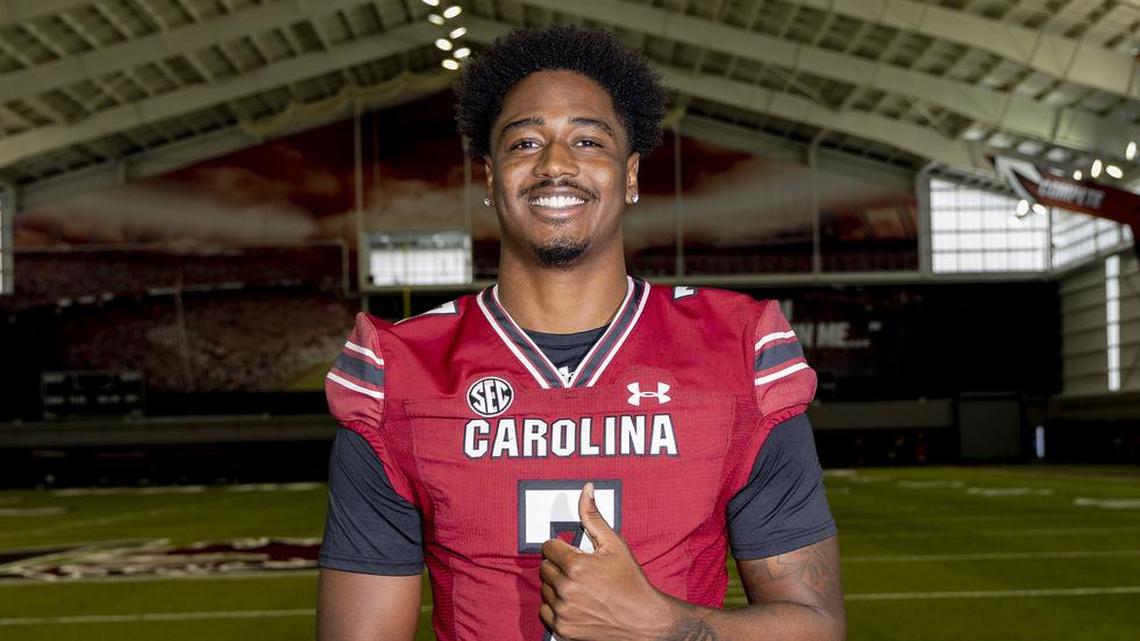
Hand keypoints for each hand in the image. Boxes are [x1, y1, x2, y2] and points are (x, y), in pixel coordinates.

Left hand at [539, 483, 677, 640]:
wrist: (645, 620)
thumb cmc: (632, 582)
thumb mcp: (615, 545)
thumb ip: (593, 517)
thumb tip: (586, 490)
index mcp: (576, 566)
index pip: (548, 547)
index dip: (561, 548)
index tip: (573, 554)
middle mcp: (566, 589)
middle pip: (545, 568)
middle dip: (560, 566)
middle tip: (581, 572)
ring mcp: (563, 611)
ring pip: (544, 589)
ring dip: (557, 587)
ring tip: (580, 588)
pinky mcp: (562, 629)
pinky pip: (545, 612)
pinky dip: (556, 607)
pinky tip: (575, 603)